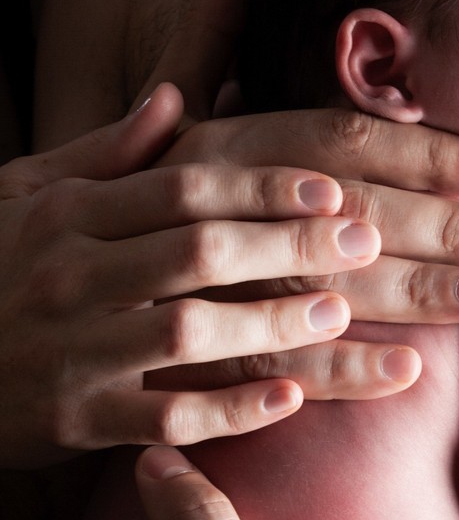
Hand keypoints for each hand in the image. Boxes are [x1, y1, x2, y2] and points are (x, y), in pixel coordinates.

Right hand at [0, 86, 423, 464]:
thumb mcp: (24, 200)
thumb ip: (104, 155)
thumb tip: (175, 98)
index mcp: (66, 215)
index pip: (181, 188)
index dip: (262, 187)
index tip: (330, 190)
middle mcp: (71, 277)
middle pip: (198, 252)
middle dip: (288, 246)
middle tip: (363, 243)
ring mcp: (75, 352)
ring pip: (190, 332)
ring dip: (273, 322)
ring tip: (340, 313)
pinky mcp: (79, 422)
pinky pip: (168, 416)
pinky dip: (232, 409)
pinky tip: (289, 398)